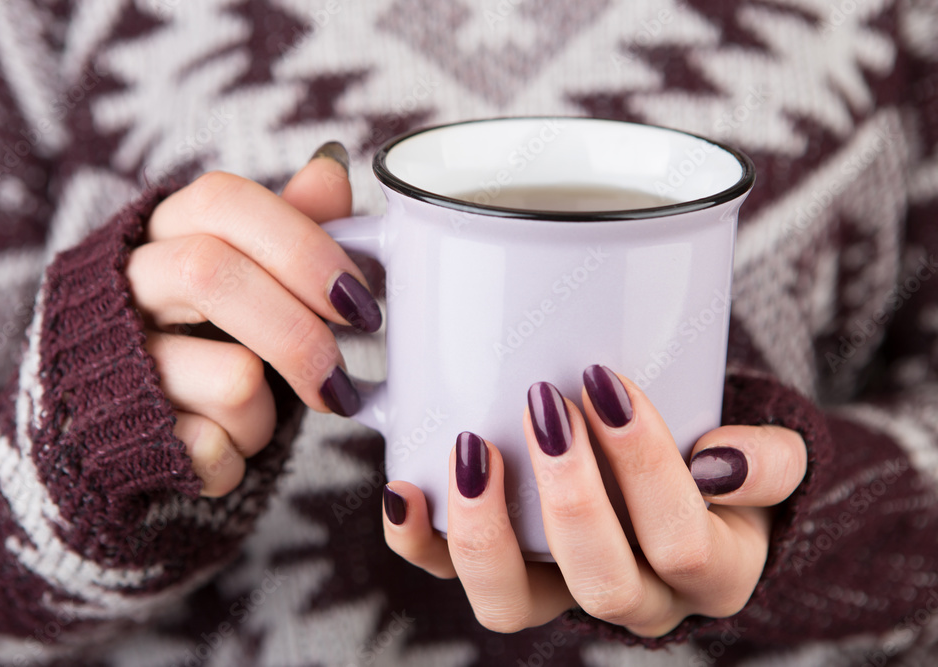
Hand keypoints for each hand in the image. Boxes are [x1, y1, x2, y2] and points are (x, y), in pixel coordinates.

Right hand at [126, 143, 380, 495]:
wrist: (113, 428)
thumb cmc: (201, 341)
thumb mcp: (246, 278)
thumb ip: (288, 228)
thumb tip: (332, 169)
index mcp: (163, 233)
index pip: (223, 200)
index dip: (301, 245)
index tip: (358, 301)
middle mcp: (125, 283)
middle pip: (209, 273)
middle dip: (299, 336)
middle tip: (342, 383)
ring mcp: (113, 357)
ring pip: (232, 378)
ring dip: (266, 414)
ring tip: (252, 414)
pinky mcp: (118, 433)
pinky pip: (213, 450)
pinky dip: (237, 458)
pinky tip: (217, 444)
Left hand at [383, 365, 807, 635]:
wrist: (694, 490)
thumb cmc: (723, 463)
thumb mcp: (772, 459)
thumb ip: (770, 461)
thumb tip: (719, 463)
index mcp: (711, 572)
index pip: (682, 541)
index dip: (644, 467)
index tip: (607, 382)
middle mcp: (638, 599)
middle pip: (600, 580)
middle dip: (569, 491)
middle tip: (545, 403)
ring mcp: (564, 594)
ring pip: (512, 604)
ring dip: (485, 529)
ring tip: (472, 446)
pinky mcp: (510, 574)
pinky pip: (455, 579)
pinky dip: (422, 541)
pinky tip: (405, 487)